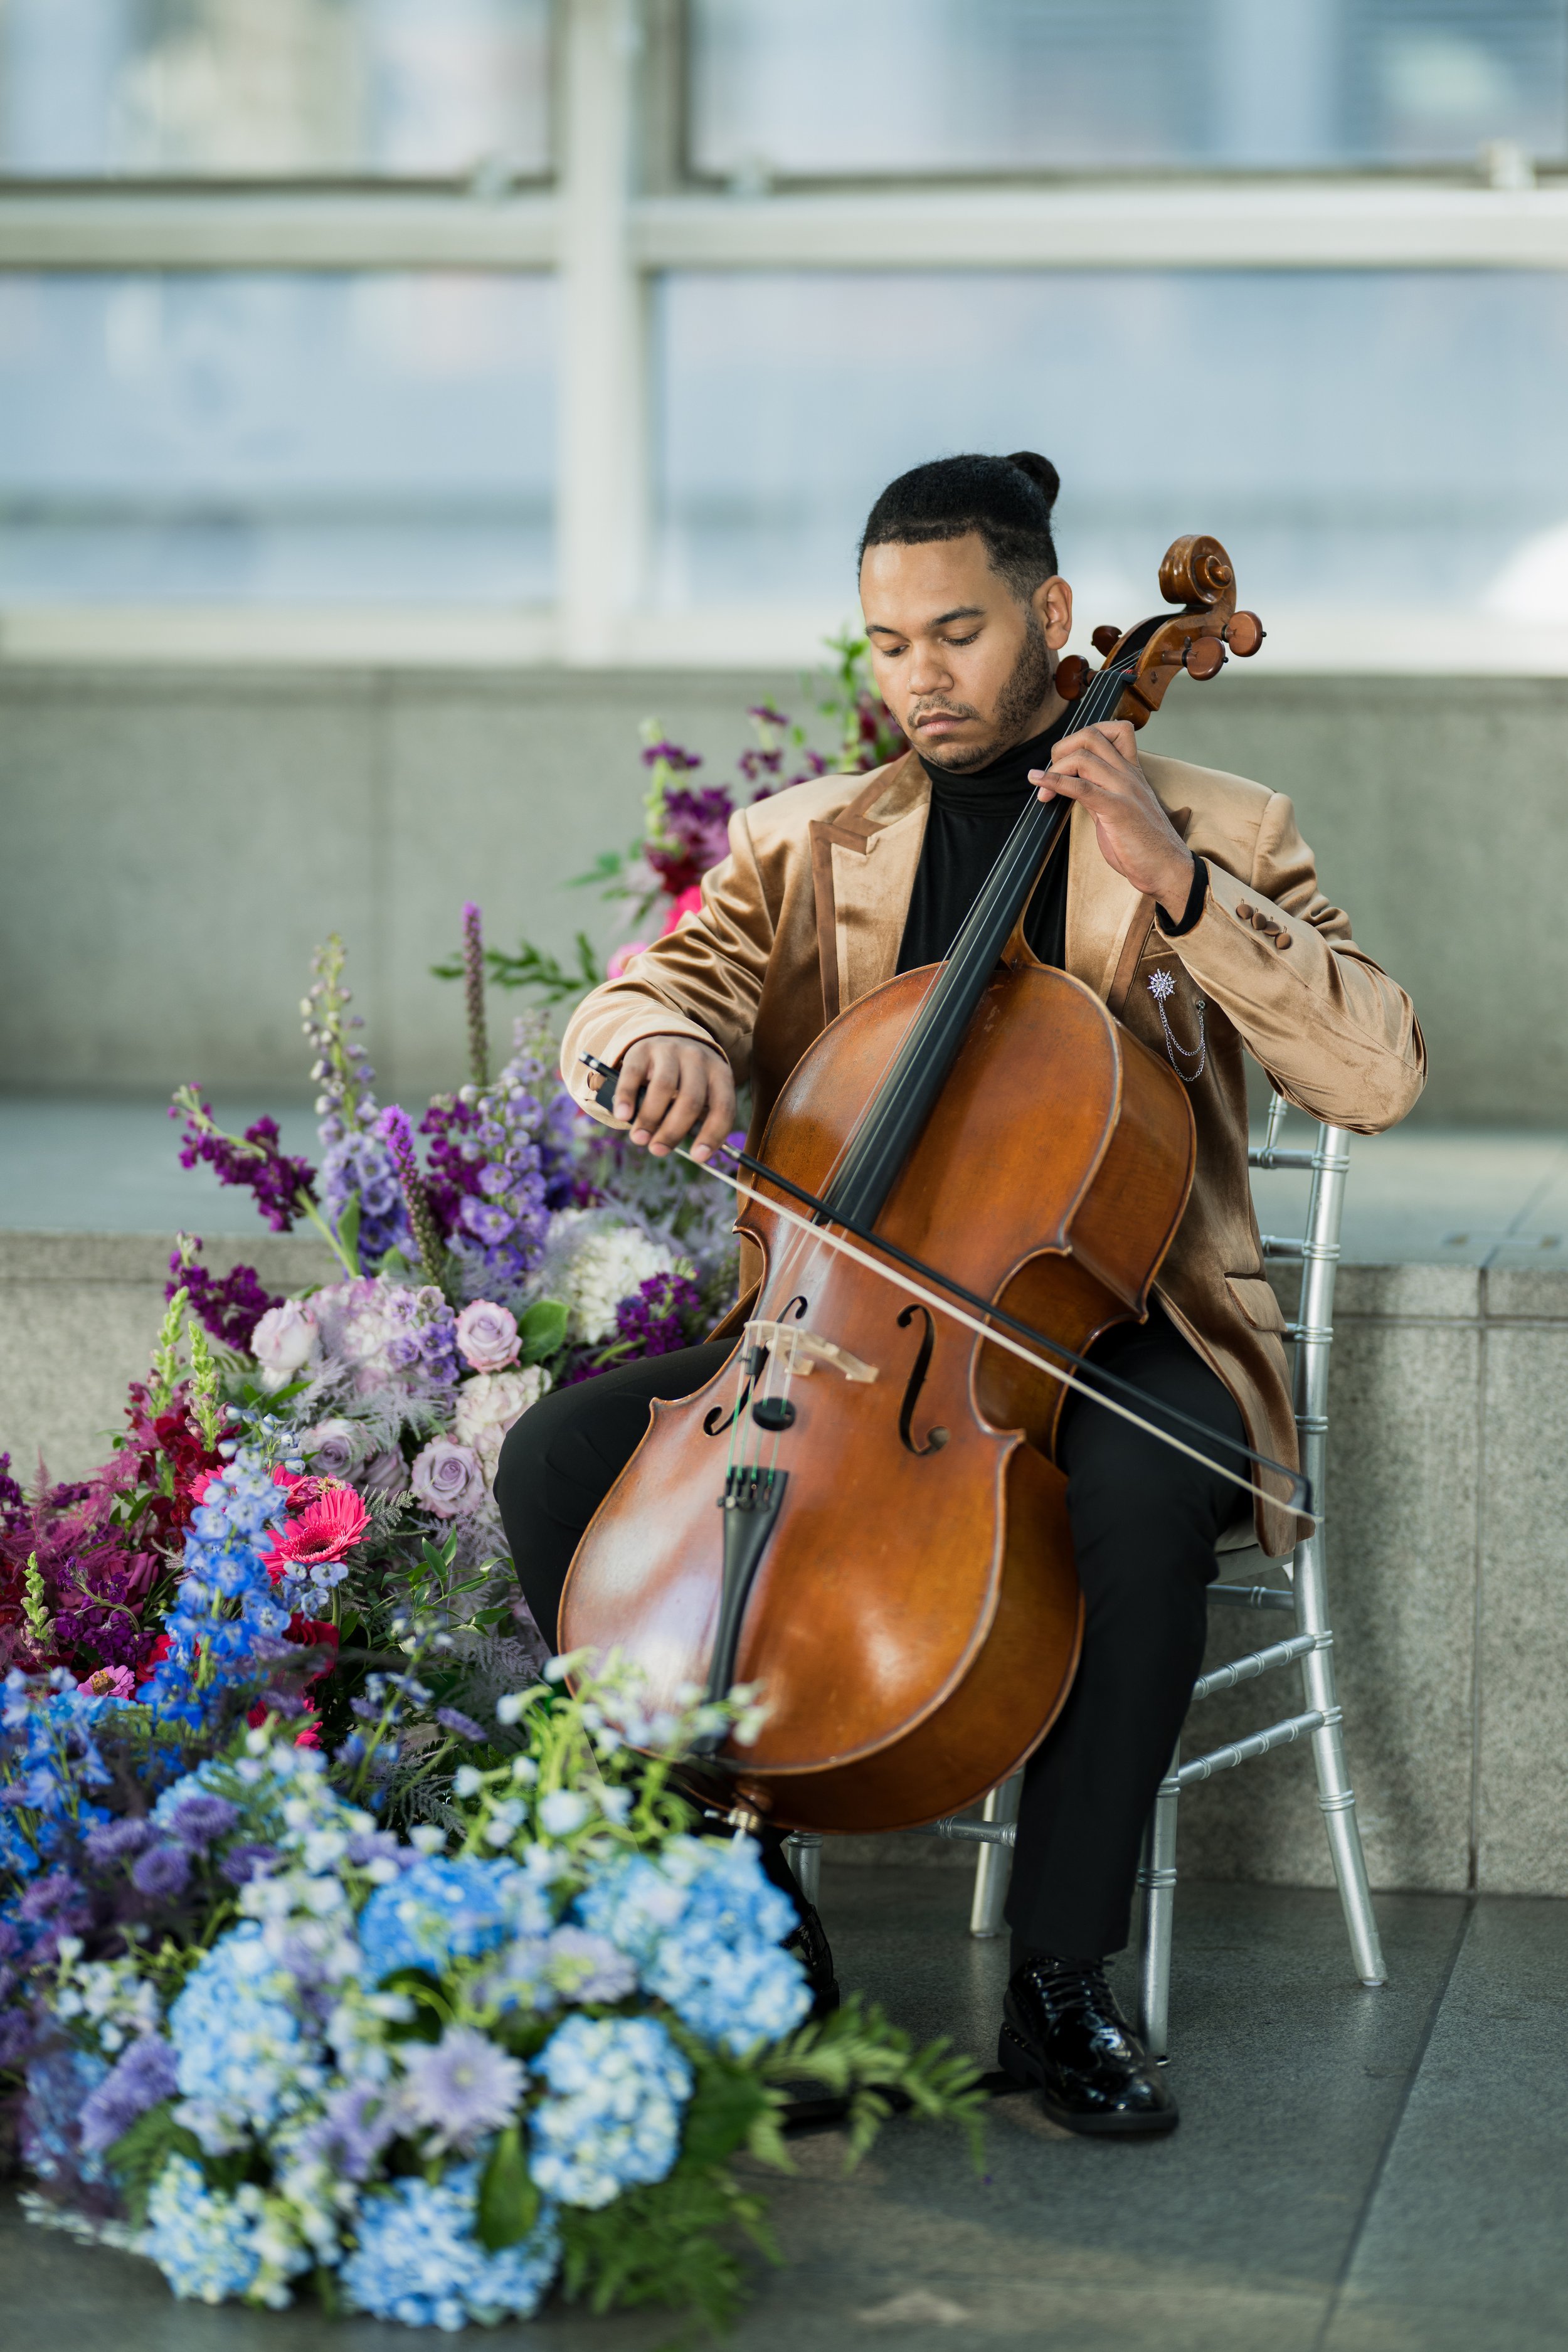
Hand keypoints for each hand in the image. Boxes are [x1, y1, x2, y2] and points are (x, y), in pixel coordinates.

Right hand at [611, 1035, 736, 1161]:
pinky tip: (622, 1116)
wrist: (665, 1039)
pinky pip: (634, 1074)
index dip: (712, 1134)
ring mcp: (670, 1050)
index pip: (722, 1107)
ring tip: (639, 1138)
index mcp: (720, 1074)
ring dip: (650, 1118)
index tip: (698, 1157)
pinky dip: (627, 1097)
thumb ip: (695, 1120)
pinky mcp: (643, 1049)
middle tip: (658, 1150)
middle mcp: (698, 1059)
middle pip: (691, 1100)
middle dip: (673, 1131)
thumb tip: (688, 1151)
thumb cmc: (684, 1081)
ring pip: (664, 1087)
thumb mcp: (699, 1094)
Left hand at [1031, 719, 1193, 922]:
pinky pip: (1081, 787)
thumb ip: (1098, 793)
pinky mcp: (1117, 809)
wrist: (1167, 869)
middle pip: (1092, 735)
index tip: (1067, 760)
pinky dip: (1055, 782)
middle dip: (1063, 748)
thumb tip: (1073, 784)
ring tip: (1044, 791)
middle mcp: (1129, 775)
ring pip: (1084, 757)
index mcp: (1132, 773)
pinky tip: (1040, 784)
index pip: (1115, 730)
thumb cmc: (1145, 846)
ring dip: (1055, 769)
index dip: (1084, 737)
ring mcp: (1125, 790)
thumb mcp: (1119, 811)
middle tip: (1050, 773)